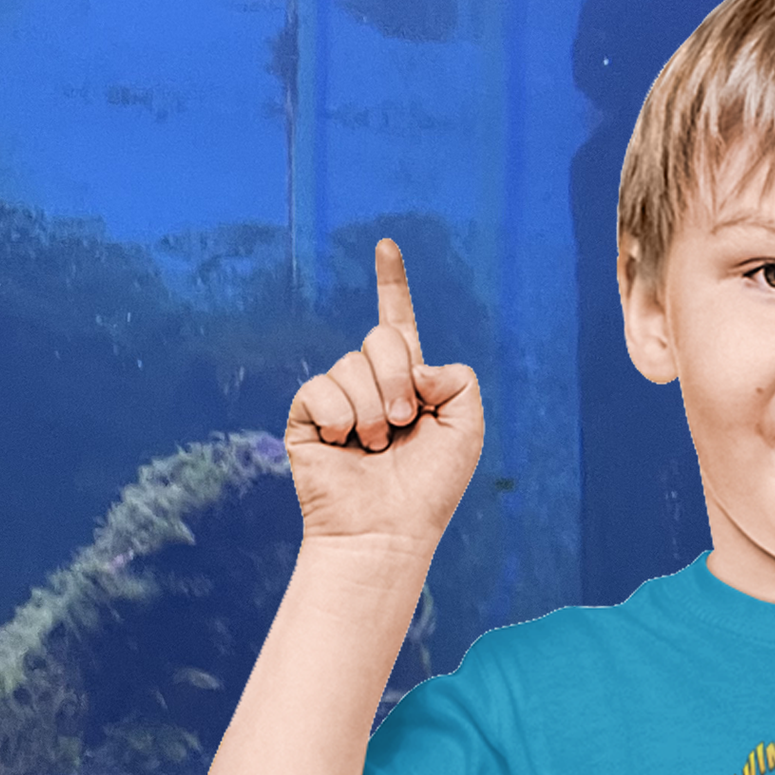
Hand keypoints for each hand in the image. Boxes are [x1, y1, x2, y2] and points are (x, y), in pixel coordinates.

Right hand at [284, 240, 484, 550]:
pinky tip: (346, 445)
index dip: (392, 286)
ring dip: (372, 409)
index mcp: (411, 384)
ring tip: (376, 447)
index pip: (399, 324)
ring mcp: (338, 399)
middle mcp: (372, 385)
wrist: (388, 529)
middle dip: (397, 377)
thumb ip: (458, 379)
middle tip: (403, 424)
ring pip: (351, 364)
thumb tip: (412, 363)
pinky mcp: (307, 416)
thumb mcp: (467, 428)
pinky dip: (341, 416)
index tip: (387, 246)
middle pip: (381, 338)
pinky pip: (320, 388)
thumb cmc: (431, 488)